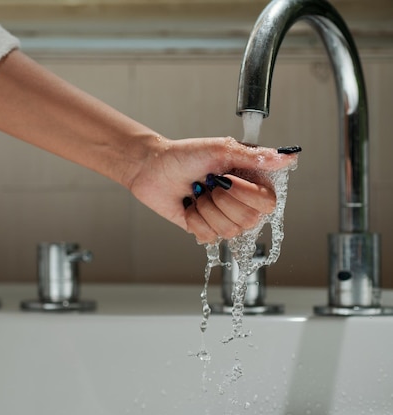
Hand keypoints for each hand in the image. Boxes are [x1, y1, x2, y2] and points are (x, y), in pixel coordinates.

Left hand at [127, 136, 298, 242]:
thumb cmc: (186, 154)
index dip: (246, 194)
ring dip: (206, 208)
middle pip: (249, 220)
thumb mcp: (222, 149)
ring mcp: (224, 218)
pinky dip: (194, 219)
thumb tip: (289, 157)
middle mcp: (242, 202)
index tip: (227, 177)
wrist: (153, 167)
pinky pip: (208, 236)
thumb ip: (256, 156)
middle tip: (209, 183)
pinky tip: (190, 206)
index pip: (268, 203)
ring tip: (198, 192)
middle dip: (221, 200)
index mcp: (252, 182)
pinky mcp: (205, 229)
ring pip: (228, 230)